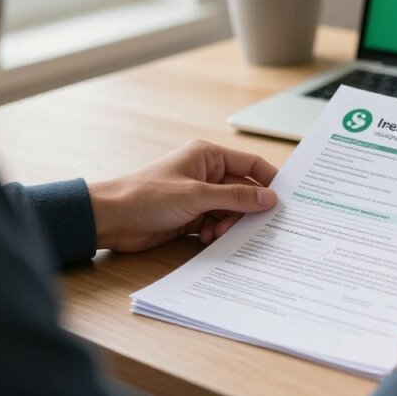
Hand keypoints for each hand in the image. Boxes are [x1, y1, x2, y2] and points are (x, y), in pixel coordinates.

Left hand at [88, 140, 277, 252]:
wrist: (110, 219)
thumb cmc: (147, 196)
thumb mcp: (197, 195)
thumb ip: (236, 197)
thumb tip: (270, 198)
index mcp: (209, 156)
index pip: (252, 164)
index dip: (270, 181)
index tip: (285, 200)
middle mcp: (207, 174)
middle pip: (243, 191)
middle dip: (246, 210)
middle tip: (250, 227)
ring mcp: (199, 196)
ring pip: (231, 211)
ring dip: (229, 225)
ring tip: (216, 233)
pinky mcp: (191, 216)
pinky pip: (216, 224)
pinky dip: (216, 233)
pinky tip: (206, 239)